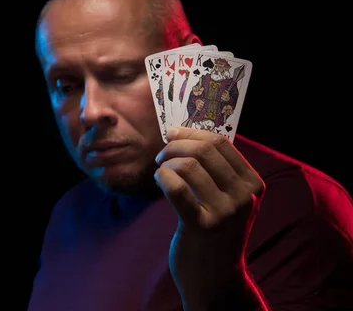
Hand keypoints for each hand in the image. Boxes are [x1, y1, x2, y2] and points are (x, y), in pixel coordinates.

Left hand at [154, 127, 264, 307]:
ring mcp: (225, 212)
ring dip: (167, 163)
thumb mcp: (227, 198)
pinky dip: (162, 177)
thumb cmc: (215, 230)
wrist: (215, 277)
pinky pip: (177, 187)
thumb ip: (214, 169)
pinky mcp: (202, 226)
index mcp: (252, 183)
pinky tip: (158, 180)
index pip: (221, 143)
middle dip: (175, 146)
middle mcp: (244, 196)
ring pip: (188, 166)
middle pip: (204, 150)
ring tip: (160, 172)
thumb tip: (181, 133)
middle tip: (161, 155)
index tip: (172, 134)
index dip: (191, 133)